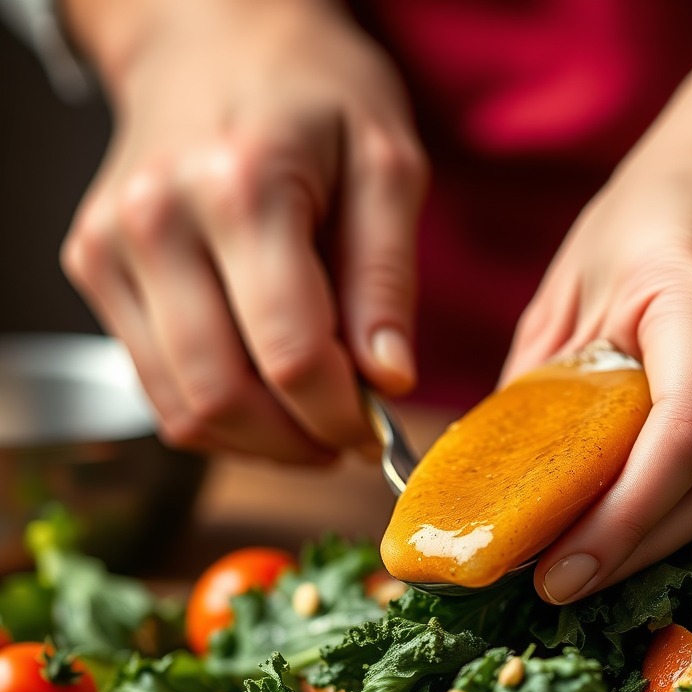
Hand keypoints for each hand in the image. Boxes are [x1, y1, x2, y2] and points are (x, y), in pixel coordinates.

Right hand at [61, 0, 427, 461]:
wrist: (209, 36)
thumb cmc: (314, 93)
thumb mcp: (385, 164)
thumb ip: (388, 276)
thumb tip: (390, 379)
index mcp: (241, 191)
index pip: (291, 356)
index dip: (343, 418)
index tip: (379, 428)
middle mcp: (156, 223)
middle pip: (223, 398)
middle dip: (298, 444)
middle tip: (348, 437)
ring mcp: (111, 249)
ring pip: (182, 409)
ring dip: (258, 442)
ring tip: (311, 419)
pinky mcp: (94, 269)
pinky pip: (156, 387)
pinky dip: (218, 415)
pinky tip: (265, 394)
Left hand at [502, 0, 691, 603]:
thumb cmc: (672, 188)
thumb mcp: (583, 266)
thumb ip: (549, 369)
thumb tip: (506, 464)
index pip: (675, 440)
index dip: (616, 525)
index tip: (555, 573)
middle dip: (632, 550)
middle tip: (561, 586)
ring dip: (659, 533)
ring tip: (590, 560)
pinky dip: (687, 489)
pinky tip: (642, 509)